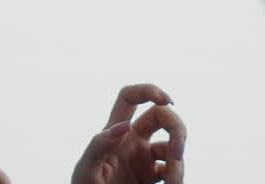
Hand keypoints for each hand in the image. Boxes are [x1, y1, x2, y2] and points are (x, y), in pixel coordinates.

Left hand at [71, 84, 186, 183]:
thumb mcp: (86, 169)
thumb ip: (99, 145)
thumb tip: (125, 126)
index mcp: (115, 131)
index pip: (129, 97)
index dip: (148, 90)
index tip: (167, 100)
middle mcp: (132, 140)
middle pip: (162, 117)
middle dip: (178, 128)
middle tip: (177, 150)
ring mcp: (145, 159)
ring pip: (173, 148)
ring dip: (178, 165)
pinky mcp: (153, 178)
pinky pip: (173, 171)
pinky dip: (177, 179)